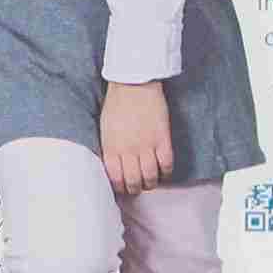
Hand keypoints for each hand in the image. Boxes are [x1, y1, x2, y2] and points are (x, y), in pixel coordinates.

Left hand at [100, 80, 172, 195]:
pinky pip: (166, 165)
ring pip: (150, 177)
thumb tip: (114, 165)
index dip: (120, 188)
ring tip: (151, 181)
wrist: (133, 84)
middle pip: (133, 182)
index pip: (115, 179)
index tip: (123, 188)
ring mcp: (146, 146)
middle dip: (136, 188)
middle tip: (138, 186)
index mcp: (111, 148)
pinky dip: (166, 172)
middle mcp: (128, 151)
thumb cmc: (117, 104)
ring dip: (151, 183)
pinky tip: (164, 171)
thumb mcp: (105, 129)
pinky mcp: (162, 139)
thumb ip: (110, 148)